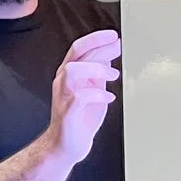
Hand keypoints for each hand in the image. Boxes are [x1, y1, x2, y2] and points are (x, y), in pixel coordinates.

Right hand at [48, 30, 121, 164]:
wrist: (66, 144)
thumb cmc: (80, 118)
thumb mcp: (94, 88)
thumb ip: (99, 71)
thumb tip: (110, 53)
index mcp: (69, 75)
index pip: (79, 48)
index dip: (96, 39)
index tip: (113, 36)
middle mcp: (63, 82)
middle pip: (77, 55)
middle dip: (100, 47)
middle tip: (117, 47)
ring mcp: (63, 97)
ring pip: (73, 71)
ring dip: (95, 69)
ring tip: (113, 75)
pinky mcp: (67, 113)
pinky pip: (79, 98)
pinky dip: (97, 94)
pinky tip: (108, 97)